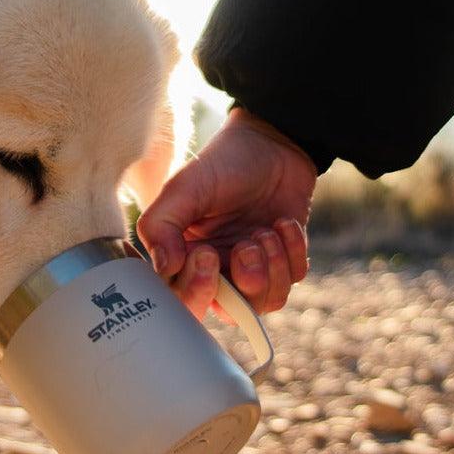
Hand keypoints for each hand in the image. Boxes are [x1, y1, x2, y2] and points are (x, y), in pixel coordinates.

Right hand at [137, 107, 316, 315]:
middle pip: (228, 311)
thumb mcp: (184, 188)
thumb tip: (163, 269)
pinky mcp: (282, 261)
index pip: (182, 300)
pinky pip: (292, 279)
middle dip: (244, 280)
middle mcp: (215, 269)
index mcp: (182, 256)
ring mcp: (251, 268)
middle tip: (246, 244)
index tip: (206, 253)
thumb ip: (161, 226)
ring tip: (266, 230)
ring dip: (271, 265)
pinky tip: (283, 223)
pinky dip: (292, 251)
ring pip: (265, 301)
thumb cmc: (222, 162)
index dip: (197, 289)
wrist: (273, 143)